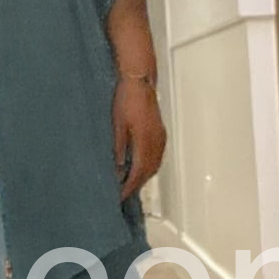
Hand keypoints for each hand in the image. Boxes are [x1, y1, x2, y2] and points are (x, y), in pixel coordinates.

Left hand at [112, 76, 166, 200]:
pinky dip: (149, 167)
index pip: (138, 171)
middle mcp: (156, 141)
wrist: (139, 81)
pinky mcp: (160, 133)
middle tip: (123, 194)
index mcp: (145, 140)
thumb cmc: (126, 99)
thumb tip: (119, 169)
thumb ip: (119, 148)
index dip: (130, 186)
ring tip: (129, 184)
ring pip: (154, 165)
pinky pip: (157, 156)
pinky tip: (140, 168)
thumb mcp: (117, 125)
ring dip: (143, 177)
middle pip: (148, 171)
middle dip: (136, 185)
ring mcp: (160, 137)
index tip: (121, 196)